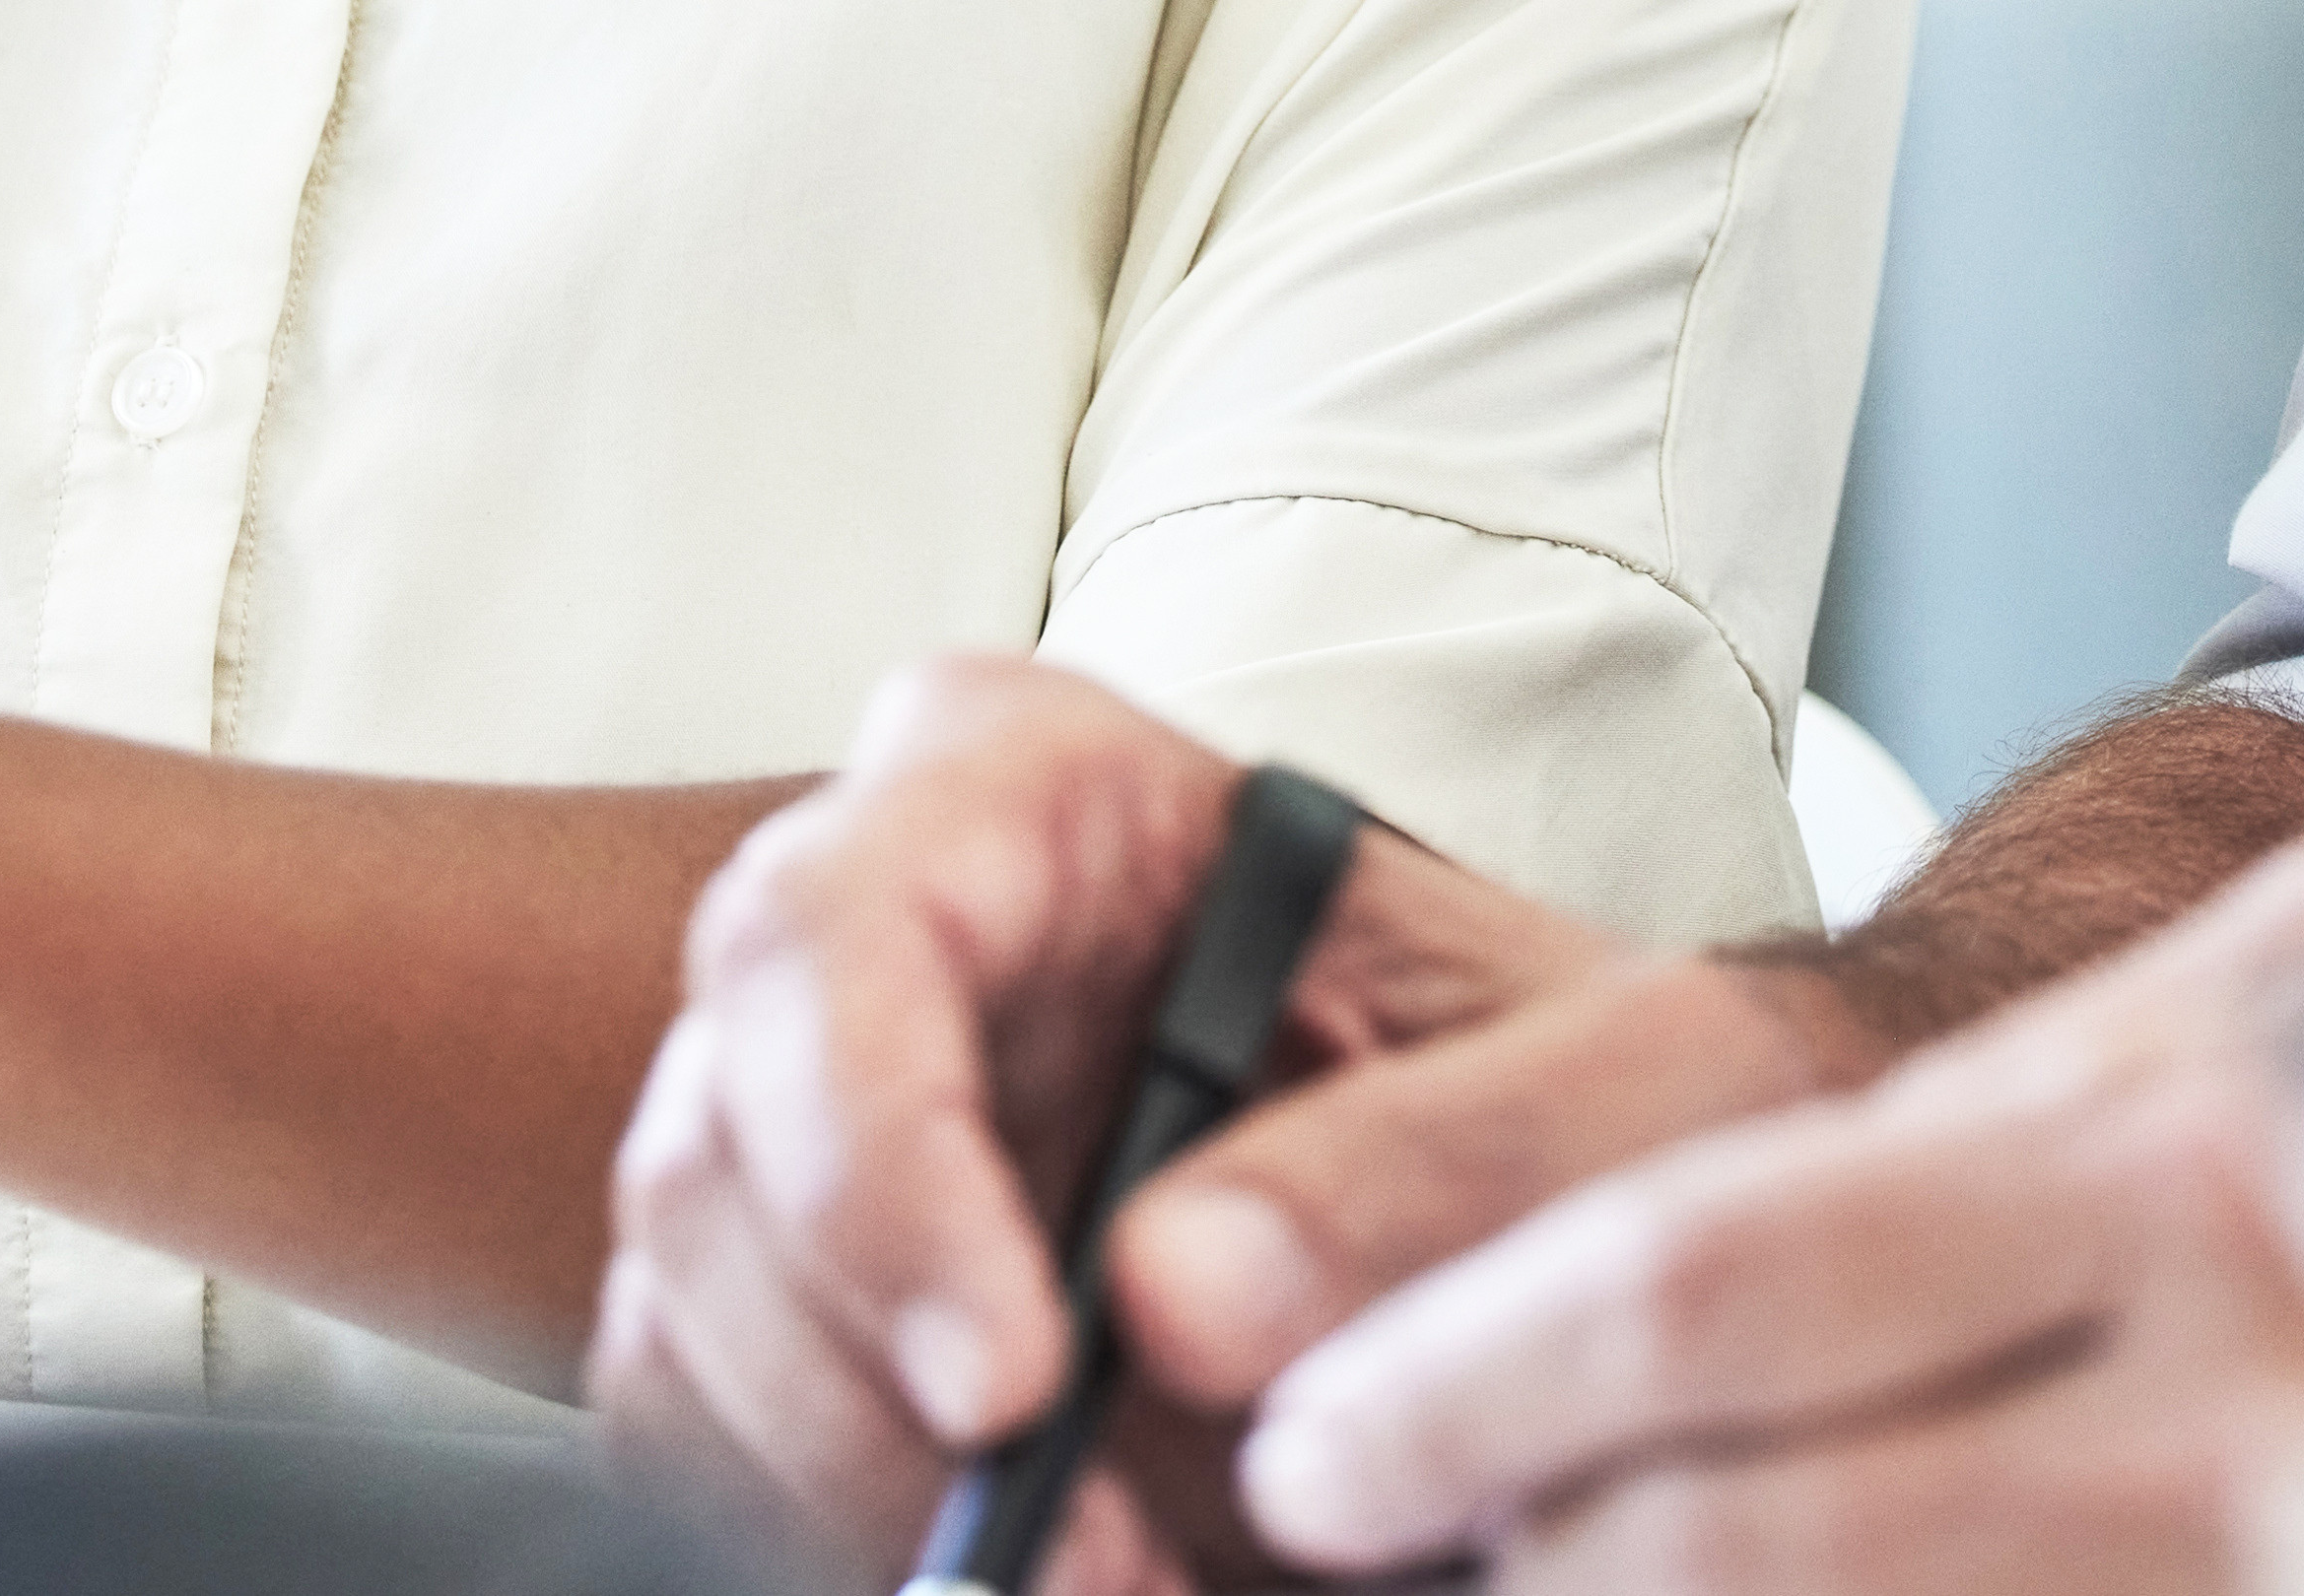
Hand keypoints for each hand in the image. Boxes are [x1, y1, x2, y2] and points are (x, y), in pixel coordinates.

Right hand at [589, 653, 1871, 1594]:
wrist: (1573, 1203)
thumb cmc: (1585, 1088)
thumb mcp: (1612, 1089)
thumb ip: (1435, 1159)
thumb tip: (1176, 1295)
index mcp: (1026, 785)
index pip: (838, 935)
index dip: (881, 1165)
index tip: (1014, 1386)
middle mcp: (871, 924)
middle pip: (723, 1154)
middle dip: (873, 1401)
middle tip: (1088, 1562)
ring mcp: (804, 1112)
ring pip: (691, 1320)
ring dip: (859, 1497)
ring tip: (1115, 1579)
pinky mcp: (790, 1293)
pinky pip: (704, 1435)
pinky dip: (834, 1532)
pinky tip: (1049, 1566)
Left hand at [1229, 827, 2303, 1594]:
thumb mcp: (2286, 1004)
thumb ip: (2012, 1143)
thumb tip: (1637, 1308)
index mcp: (2185, 1089)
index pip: (1726, 1261)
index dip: (1479, 1381)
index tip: (1311, 1454)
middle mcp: (2257, 1290)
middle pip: (1767, 1512)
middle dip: (1528, 1561)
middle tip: (1350, 1541)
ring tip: (1559, 1586)